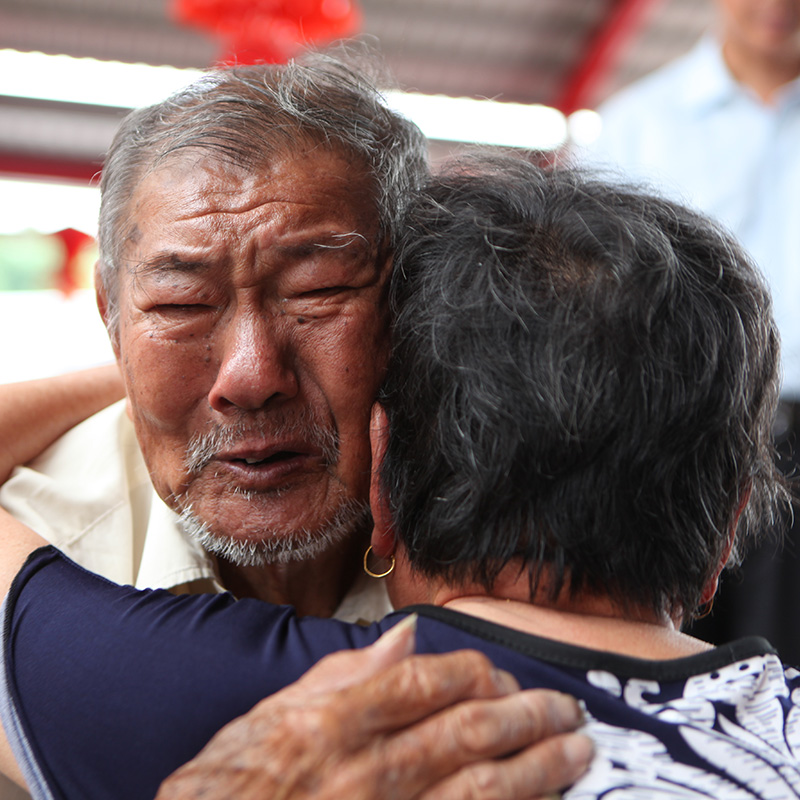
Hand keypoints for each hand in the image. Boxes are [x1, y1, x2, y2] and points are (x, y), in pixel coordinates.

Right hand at [156, 617, 592, 799]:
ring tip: (575, 751)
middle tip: (565, 708)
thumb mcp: (270, 716)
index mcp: (330, 726)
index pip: (421, 683)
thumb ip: (343, 673)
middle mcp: (361, 774)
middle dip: (527, 716)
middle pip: (465, 733)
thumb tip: (404, 634)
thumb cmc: (230, 788)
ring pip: (478, 790)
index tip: (501, 672)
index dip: (473, 672)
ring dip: (537, 768)